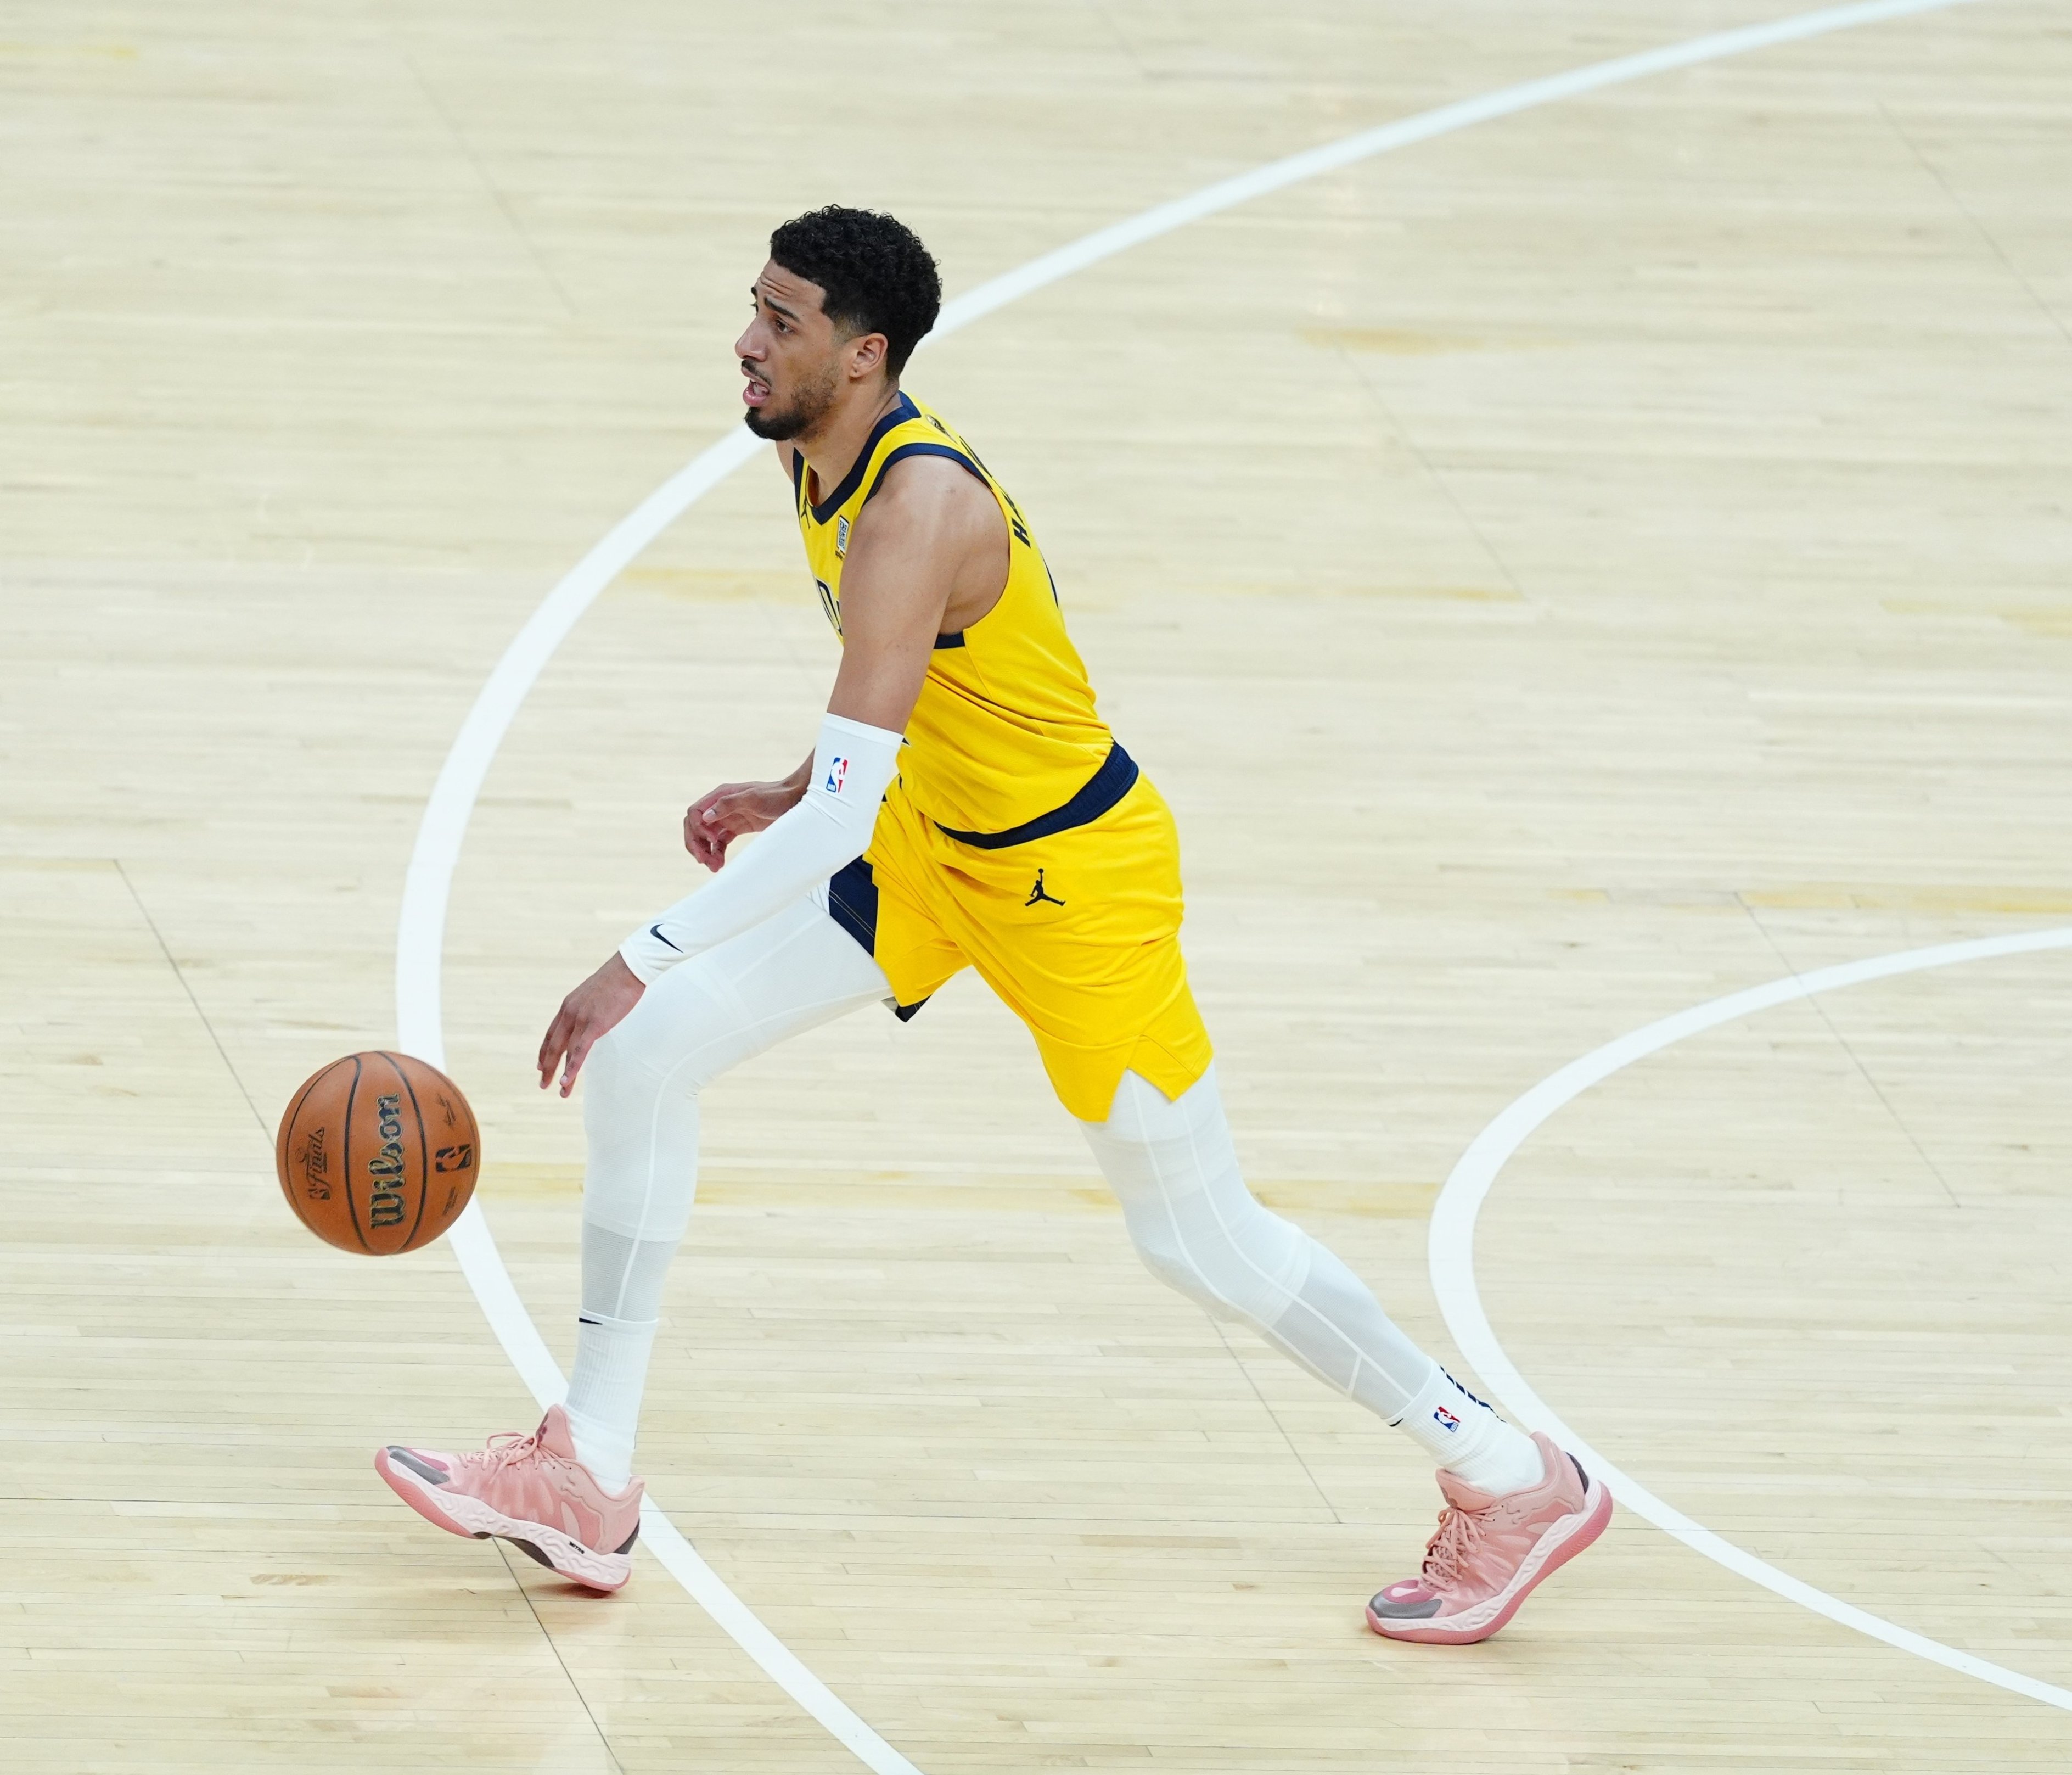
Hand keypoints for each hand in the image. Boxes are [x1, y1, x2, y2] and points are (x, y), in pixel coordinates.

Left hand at [537, 952, 644, 1097]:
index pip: (551, 1033)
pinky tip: (567, 1081)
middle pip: (552, 1045)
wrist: (628, 969)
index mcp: (569, 1005)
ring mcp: (580, 1019)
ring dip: (561, 1074)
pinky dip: (573, 1068)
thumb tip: (594, 1016)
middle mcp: (569, 1013)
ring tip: (560, 1091)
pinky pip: (580, 1051)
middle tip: (543, 1083)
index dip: (544, 1050)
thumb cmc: (618, 979)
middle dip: (547, 1067)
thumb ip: (589, 1008)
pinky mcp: (594, 1025)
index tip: (540, 1064)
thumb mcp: (595, 994)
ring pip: (565, 1052)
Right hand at [684, 777, 805, 870]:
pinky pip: (719, 843)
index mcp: (720, 795)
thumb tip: (705, 817)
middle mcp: (720, 806)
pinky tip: (720, 864)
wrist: (795, 799)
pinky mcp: (736, 828)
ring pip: (706, 837)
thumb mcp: (753, 798)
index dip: (698, 828)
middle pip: (696, 826)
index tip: (712, 840)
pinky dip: (716, 853)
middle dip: (696, 844)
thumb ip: (728, 805)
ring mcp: (728, 818)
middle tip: (703, 861)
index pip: (695, 812)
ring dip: (706, 852)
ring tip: (714, 868)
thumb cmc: (776, 796)